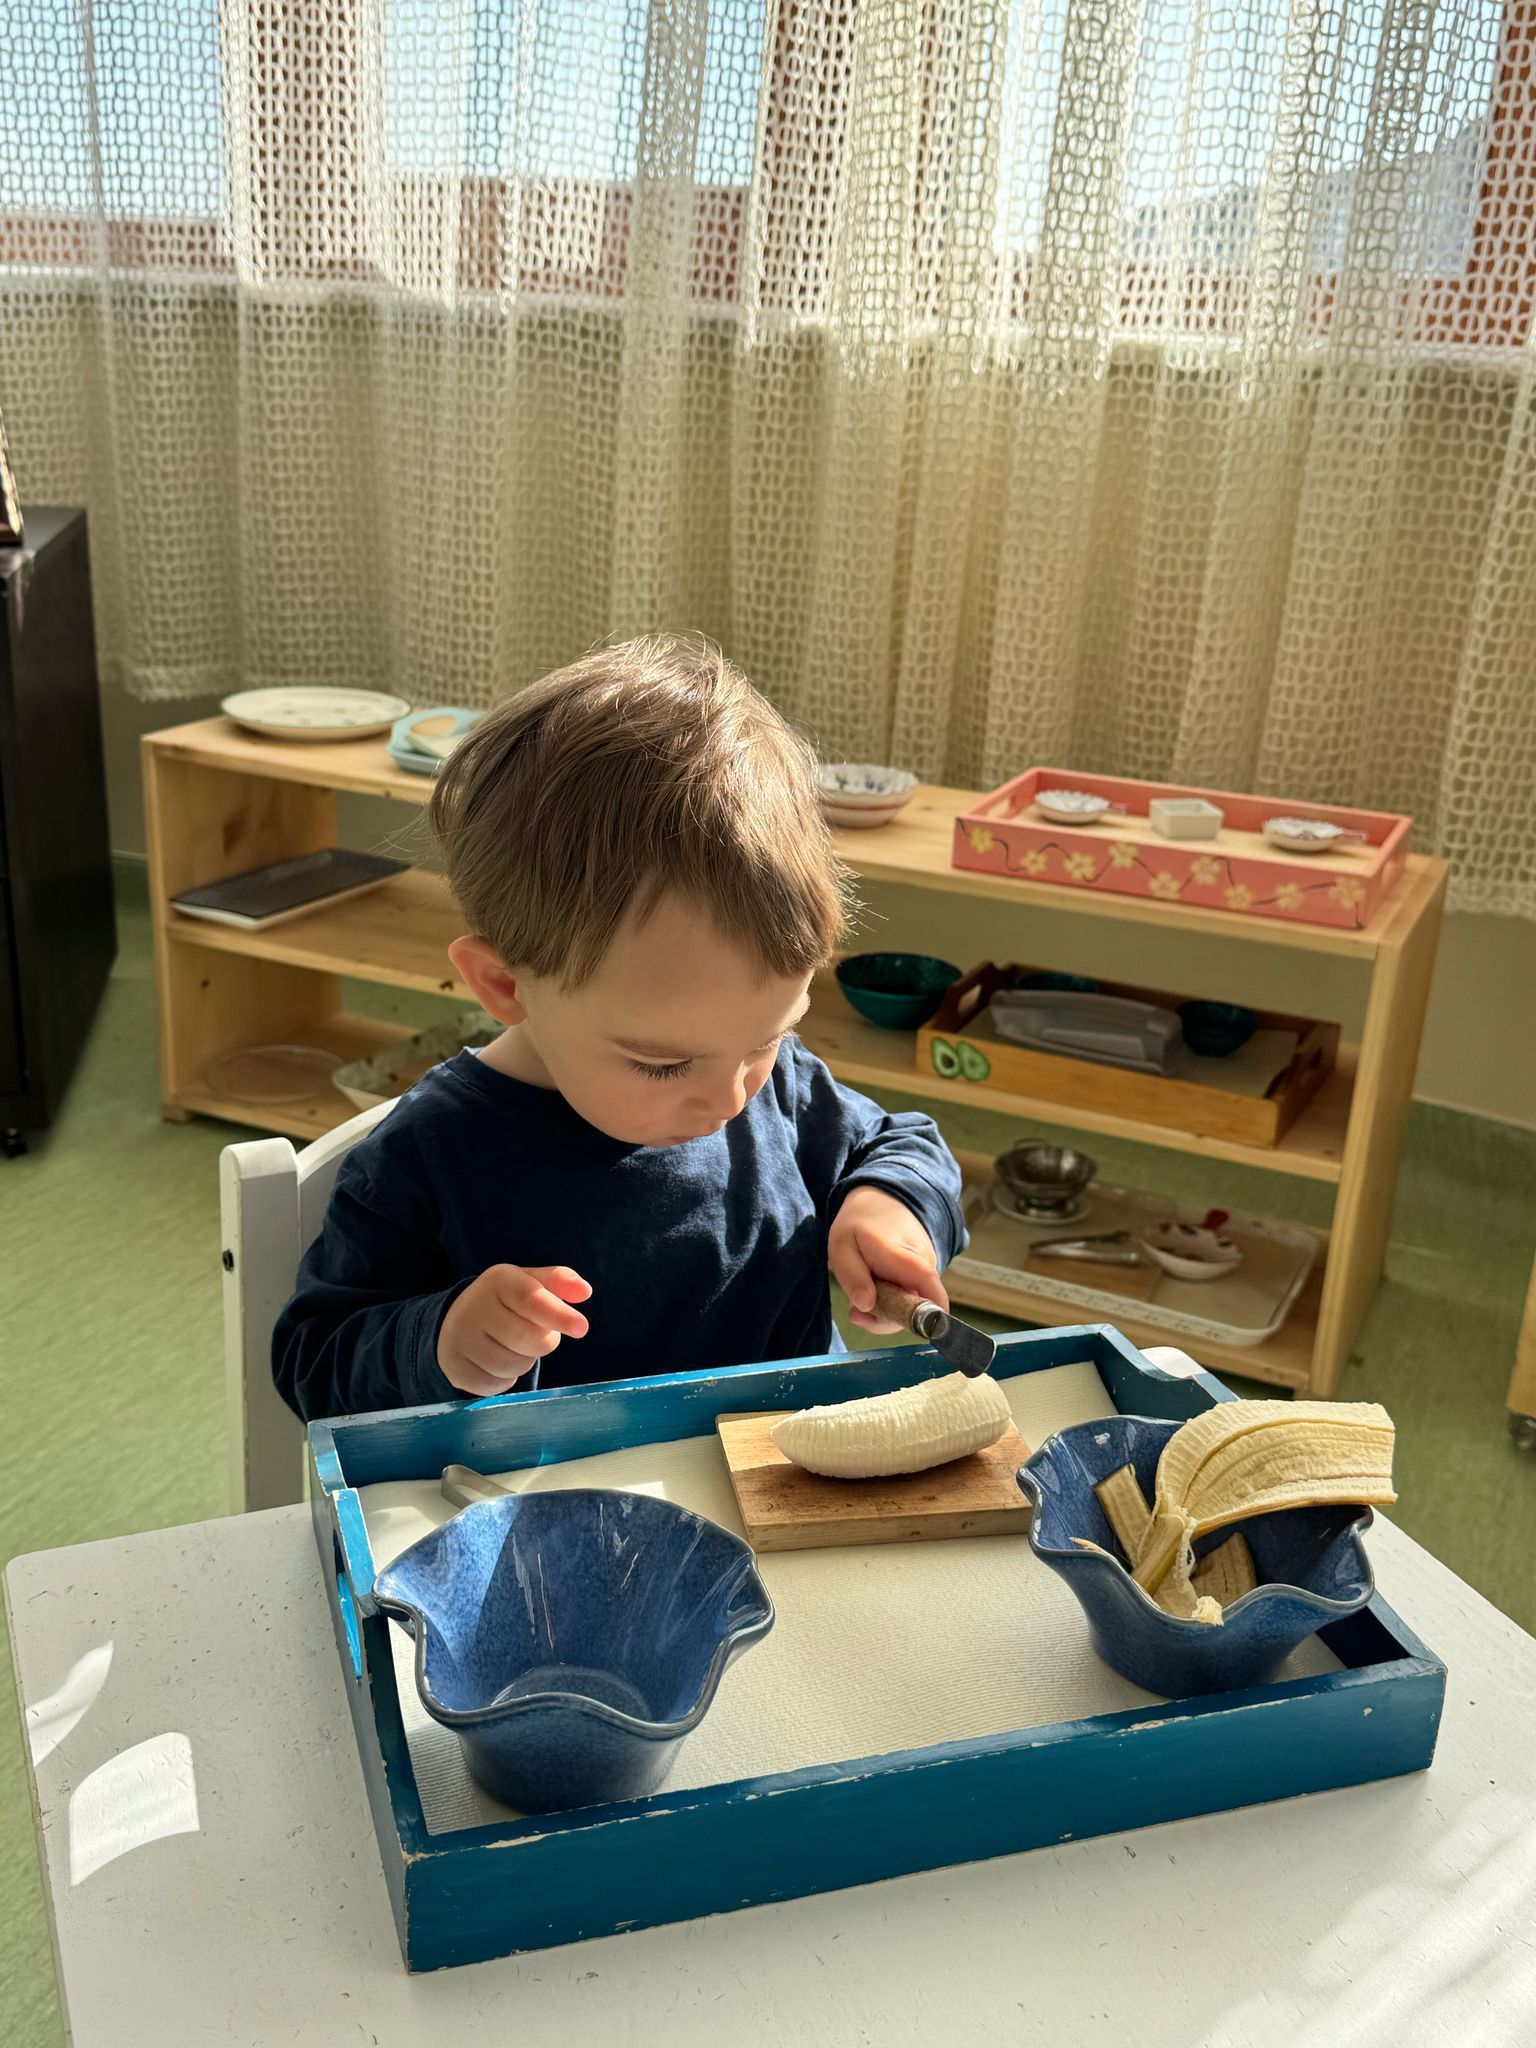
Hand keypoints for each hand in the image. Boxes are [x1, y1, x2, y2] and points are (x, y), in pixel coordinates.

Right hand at [438, 1264, 591, 1396]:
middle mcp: (475, 1308)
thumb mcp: (528, 1282)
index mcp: (499, 1281)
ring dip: (525, 1360)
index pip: (531, 1299)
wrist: (455, 1322)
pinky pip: (497, 1384)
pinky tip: (498, 1360)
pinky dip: (506, 1378)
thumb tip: (584, 1291)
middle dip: (544, 1341)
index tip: (581, 1328)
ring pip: (514, 1365)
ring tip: (513, 1345)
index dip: (558, 1315)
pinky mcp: (456, 1368)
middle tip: (538, 1334)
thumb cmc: (504, 1302)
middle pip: (529, 1338)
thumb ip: (558, 1282)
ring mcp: (461, 1339)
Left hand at [828, 1186, 946, 1333]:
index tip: (920, 1335)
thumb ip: (853, 1277)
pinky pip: (909, 1297)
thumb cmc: (858, 1223)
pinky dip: (890, 1300)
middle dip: (886, 1320)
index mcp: (906, 1259)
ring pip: (911, 1305)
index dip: (933, 1319)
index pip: (932, 1293)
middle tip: (855, 1313)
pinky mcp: (921, 1275)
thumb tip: (867, 1306)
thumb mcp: (842, 1247)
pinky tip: (873, 1288)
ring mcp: (925, 1271)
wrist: (879, 1198)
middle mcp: (924, 1267)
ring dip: (885, 1310)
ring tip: (859, 1293)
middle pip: (916, 1310)